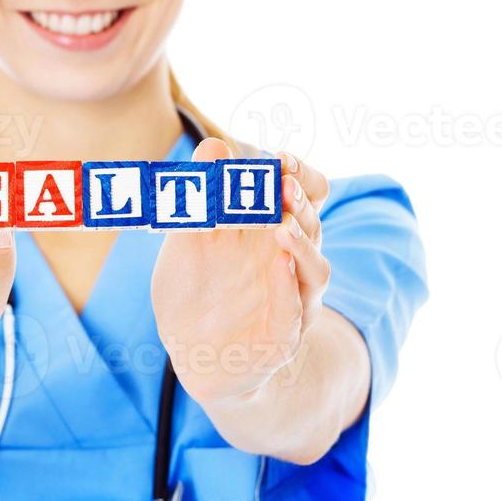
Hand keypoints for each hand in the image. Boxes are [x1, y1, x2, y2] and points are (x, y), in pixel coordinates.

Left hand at [149, 138, 330, 405]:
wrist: (191, 356)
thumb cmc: (194, 291)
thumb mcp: (188, 240)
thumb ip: (200, 197)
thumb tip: (213, 144)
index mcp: (269, 232)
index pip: (302, 195)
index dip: (298, 174)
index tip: (280, 158)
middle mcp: (288, 263)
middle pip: (310, 226)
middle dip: (299, 203)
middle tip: (282, 182)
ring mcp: (290, 301)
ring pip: (313, 270)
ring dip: (301, 243)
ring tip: (281, 225)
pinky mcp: (281, 338)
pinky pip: (293, 313)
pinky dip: (287, 288)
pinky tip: (278, 263)